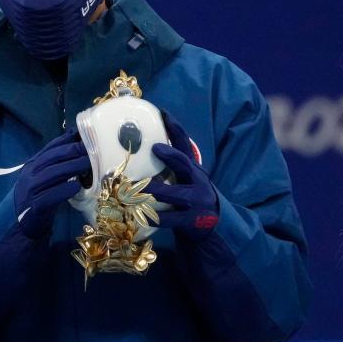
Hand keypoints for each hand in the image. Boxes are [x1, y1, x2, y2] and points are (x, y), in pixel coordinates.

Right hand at [14, 129, 90, 237]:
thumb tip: (74, 137)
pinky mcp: (35, 206)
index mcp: (32, 165)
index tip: (83, 136)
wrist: (25, 223)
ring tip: (88, 164)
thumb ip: (56, 161)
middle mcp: (29, 175)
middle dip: (71, 152)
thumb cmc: (40, 196)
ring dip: (71, 167)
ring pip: (51, 175)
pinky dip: (64, 190)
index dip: (66, 141)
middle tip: (90, 149)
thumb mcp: (45, 177)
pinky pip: (50, 196)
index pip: (49, 149)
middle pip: (50, 159)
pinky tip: (77, 186)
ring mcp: (30, 191)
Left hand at [143, 111, 218, 239]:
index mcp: (193, 169)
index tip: (164, 114)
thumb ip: (170, 165)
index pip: (185, 145)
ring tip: (132, 189)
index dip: (176, 129)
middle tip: (155, 148)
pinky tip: (139, 216)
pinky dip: (154, 217)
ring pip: (173, 194)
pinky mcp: (191, 221)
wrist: (210, 227)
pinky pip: (170, 219)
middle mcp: (198, 182)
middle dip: (171, 155)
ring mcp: (197, 202)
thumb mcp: (185, 179)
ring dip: (153, 190)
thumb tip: (144, 145)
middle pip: (185, 164)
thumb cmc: (190, 198)